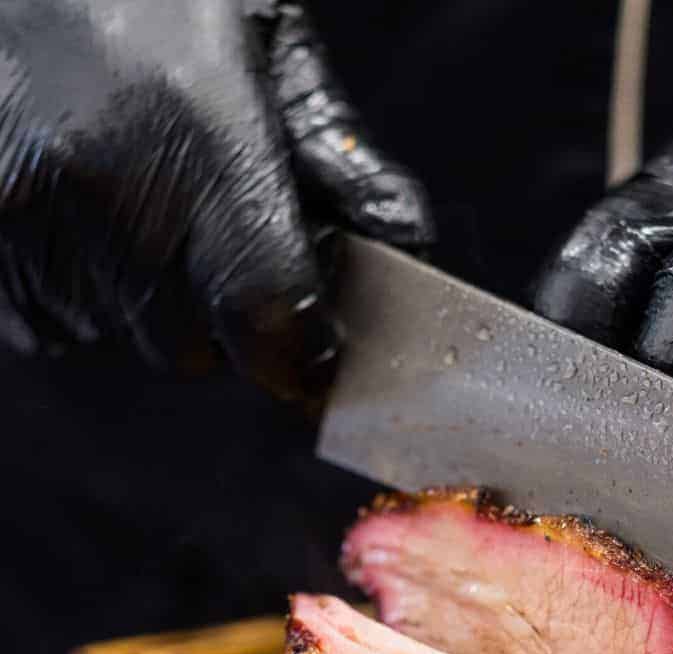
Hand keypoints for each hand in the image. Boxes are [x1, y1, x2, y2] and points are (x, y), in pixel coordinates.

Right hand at [0, 0, 432, 397]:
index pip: (264, 310)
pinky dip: (91, 302)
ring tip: (150, 217)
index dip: (298, 357)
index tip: (312, 360)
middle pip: (192, 348)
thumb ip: (339, 154)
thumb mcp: (266, 42)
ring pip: (124, 341)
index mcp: (197, 127)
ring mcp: (25, 211)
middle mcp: (103, 181)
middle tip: (225, 255)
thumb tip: (404, 242)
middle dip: (227, 330)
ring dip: (156, 312)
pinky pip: (53, 328)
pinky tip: (96, 228)